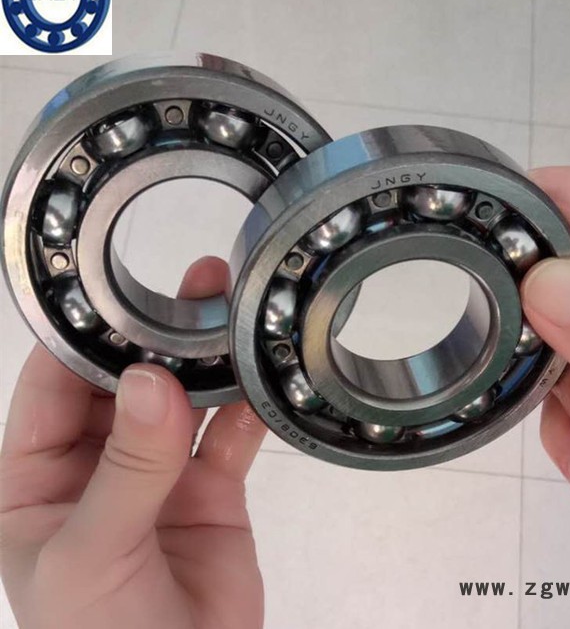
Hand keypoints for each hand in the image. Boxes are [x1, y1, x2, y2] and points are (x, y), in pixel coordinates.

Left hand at [0, 257, 267, 628]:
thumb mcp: (92, 555)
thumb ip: (126, 467)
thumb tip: (149, 378)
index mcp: (35, 476)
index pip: (53, 387)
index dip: (85, 338)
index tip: (126, 290)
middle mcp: (95, 463)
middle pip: (124, 383)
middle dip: (157, 337)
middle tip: (197, 284)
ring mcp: (158, 472)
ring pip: (181, 402)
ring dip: (206, 361)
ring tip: (233, 308)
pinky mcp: (211, 487)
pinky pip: (229, 436)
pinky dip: (247, 406)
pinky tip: (264, 371)